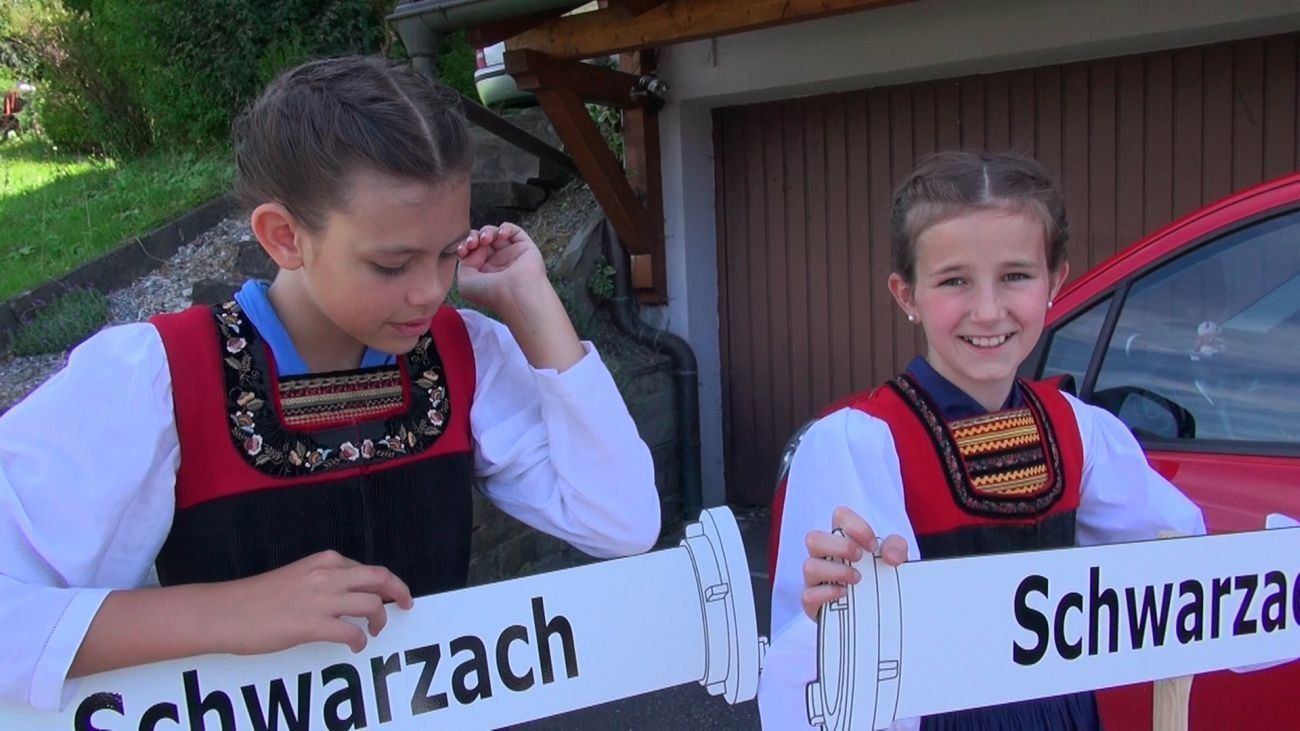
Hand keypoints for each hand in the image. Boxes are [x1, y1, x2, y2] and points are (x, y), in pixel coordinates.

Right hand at [215, 550, 413, 654]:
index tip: (390, 593)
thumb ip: (324, 580)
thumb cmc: (256, 597)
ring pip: (371, 604)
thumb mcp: (297, 576)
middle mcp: (327, 575)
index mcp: (324, 561)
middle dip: (398, 591)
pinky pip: (351, 632)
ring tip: (374, 631)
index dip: (384, 583)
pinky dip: (359, 640)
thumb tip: (346, 593)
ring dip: (379, 619)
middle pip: (380, 578)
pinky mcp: (311, 625)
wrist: (225, 611)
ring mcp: (321, 600)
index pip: (367, 569)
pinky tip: (355, 645)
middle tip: (406, 604)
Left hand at [456, 223, 548, 316]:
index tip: (462, 250)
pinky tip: (500, 236)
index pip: (471, 251)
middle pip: (481, 240)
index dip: (465, 246)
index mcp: (484, 273)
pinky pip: (513, 230)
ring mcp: (511, 255)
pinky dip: (505, 228)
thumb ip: (465, 263)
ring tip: (486, 240)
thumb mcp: (465, 282)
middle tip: (473, 243)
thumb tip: (476, 248)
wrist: (515, 294)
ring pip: (495, 233)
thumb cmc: (490, 293)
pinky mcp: (525, 247)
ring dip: (486, 232)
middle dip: (474, 237)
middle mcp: (497, 263)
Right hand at [801, 505, 908, 620]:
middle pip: (814, 538)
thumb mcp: (894, 559)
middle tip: (859, 558)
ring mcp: (815, 579)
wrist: (881, 610)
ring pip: (809, 566)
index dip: (856, 526)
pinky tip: (845, 594)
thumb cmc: (880, 577)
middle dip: (839, 547)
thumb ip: (896, 548)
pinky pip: (809, 595)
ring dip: (837, 571)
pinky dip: (828, 593)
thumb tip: (890, 556)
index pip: (840, 516)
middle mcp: (823, 555)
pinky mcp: (813, 602)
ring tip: (857, 579)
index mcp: (842, 538)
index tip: (873, 545)